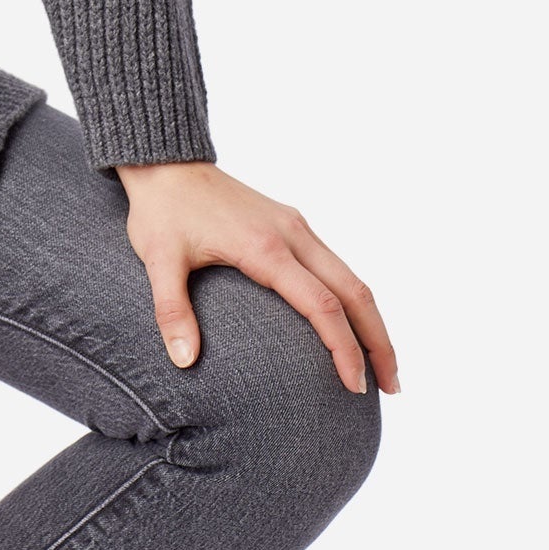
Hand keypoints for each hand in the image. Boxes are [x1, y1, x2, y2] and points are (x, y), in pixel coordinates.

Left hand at [113, 160, 399, 395]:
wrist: (166, 161)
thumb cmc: (162, 211)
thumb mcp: (157, 260)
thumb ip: (171, 311)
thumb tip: (183, 362)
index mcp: (265, 247)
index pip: (322, 304)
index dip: (344, 348)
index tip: (354, 386)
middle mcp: (291, 233)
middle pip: (354, 291)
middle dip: (378, 341)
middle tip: (391, 388)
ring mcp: (294, 225)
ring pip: (350, 276)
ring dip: (371, 320)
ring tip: (381, 367)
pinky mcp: (290, 222)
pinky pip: (334, 264)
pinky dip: (352, 298)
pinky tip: (350, 324)